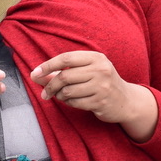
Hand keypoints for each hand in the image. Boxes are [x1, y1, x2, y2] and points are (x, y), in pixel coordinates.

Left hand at [30, 51, 157, 141]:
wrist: (126, 101)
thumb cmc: (101, 82)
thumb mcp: (86, 71)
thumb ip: (62, 71)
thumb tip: (35, 76)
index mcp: (96, 57)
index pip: (66, 58)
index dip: (48, 65)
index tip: (35, 73)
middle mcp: (100, 69)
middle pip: (65, 76)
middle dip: (50, 86)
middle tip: (44, 93)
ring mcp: (102, 86)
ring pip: (68, 91)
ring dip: (59, 96)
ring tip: (61, 96)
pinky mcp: (100, 102)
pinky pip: (74, 103)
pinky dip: (68, 103)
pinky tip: (72, 101)